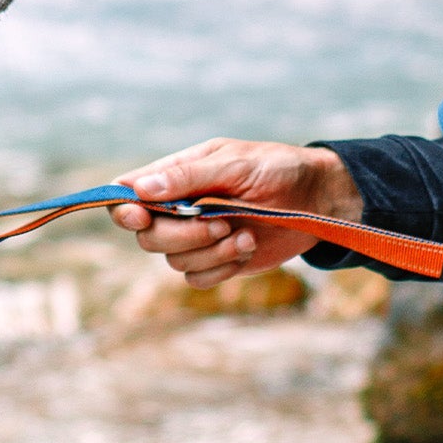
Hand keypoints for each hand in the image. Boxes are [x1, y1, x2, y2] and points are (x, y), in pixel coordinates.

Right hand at [107, 140, 362, 287]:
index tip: (140, 217)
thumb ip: (187, 177)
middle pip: (147, 236)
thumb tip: (140, 190)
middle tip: (220, 223)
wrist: (319, 198)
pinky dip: (221, 267)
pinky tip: (248, 247)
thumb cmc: (278, 169)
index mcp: (177, 176)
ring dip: (209, 252)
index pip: (128, 195)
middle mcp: (180, 208)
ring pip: (174, 260)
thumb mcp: (235, 164)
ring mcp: (198, 237)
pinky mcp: (218, 261)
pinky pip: (198, 278)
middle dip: (181, 235)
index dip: (124, 210)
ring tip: (244, 233)